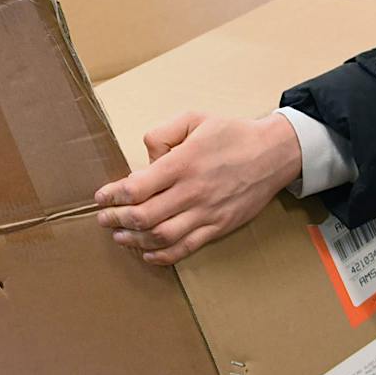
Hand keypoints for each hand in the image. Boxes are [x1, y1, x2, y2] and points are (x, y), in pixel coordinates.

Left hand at [95, 111, 301, 266]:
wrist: (275, 153)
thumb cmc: (231, 134)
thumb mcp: (193, 119)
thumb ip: (162, 134)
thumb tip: (145, 159)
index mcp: (183, 163)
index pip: (137, 188)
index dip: (113, 195)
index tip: (101, 197)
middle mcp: (193, 191)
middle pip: (144, 216)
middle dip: (117, 220)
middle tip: (103, 219)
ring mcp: (207, 213)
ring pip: (162, 236)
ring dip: (135, 240)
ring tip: (119, 236)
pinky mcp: (219, 227)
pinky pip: (187, 248)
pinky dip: (163, 255)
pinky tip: (147, 253)